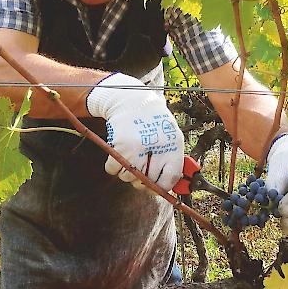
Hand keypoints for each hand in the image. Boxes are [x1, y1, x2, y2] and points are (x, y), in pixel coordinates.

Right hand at [87, 73, 183, 190]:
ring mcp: (137, 147)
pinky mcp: (120, 145)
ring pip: (128, 177)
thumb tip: (169, 188)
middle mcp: (157, 147)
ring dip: (126, 171)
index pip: (171, 178)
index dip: (163, 187)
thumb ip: (171, 160)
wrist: (131, 100)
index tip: (156, 186)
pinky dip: (113, 166)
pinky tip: (119, 153)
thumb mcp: (170, 135)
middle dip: (142, 179)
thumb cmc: (152, 120)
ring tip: (131, 155)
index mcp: (173, 145)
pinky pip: (113, 170)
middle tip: (139, 168)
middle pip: (147, 181)